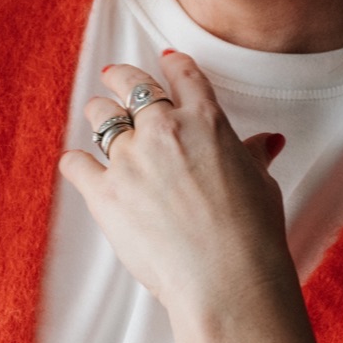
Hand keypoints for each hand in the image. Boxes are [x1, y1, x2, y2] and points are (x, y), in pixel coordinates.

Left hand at [58, 52, 288, 313]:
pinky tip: (80, 164)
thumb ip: (252, 156)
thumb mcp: (261, 184)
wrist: (226, 280)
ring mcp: (130, 159)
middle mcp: (163, 129)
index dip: (172, 64)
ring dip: (99, 115)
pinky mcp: (104, 193)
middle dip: (122, 77)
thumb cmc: (252, 235)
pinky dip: (78, 163)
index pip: (183, 75)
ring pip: (100, 117)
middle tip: (116, 76)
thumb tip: (266, 144)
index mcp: (206, 120)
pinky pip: (76, 163)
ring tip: (98, 116)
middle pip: (131, 85)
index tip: (166, 62)